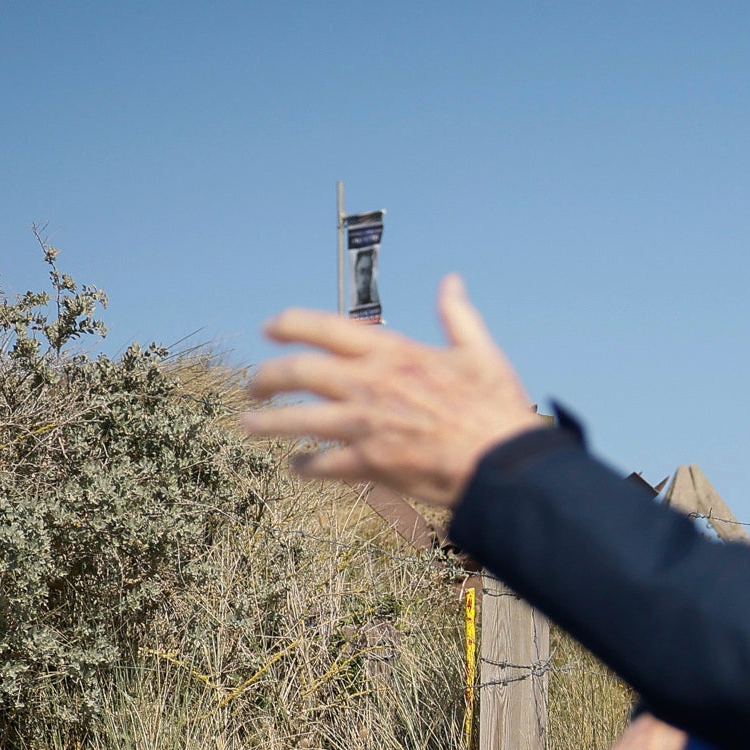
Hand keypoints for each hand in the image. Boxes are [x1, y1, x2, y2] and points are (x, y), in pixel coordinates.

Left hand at [239, 276, 542, 509]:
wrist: (502, 463)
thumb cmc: (496, 409)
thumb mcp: (480, 352)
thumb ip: (458, 316)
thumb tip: (451, 282)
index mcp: (392, 353)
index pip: (326, 328)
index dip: (291, 324)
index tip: (270, 327)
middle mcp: (369, 385)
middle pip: (299, 372)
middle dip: (267, 376)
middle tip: (252, 384)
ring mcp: (365, 426)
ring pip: (298, 420)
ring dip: (267, 423)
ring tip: (247, 425)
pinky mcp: (370, 464)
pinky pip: (323, 465)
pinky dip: (305, 467)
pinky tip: (295, 467)